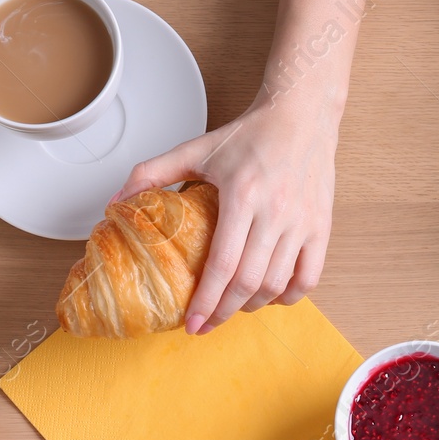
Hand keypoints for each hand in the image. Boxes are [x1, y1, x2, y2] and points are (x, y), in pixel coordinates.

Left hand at [114, 91, 338, 333]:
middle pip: (250, 282)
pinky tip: (271, 296)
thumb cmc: (249, 134)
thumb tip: (116, 202)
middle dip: (224, 312)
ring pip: (278, 284)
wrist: (301, 114)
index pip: (223, 263)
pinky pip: (309, 277)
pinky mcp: (322, 227)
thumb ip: (153, 173)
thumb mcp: (196, 149)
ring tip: (233, 307)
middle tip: (206, 325)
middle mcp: (276, 211)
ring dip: (253, 306)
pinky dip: (289, 295)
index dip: (206, 300)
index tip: (192, 322)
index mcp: (242, 194)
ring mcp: (303, 222)